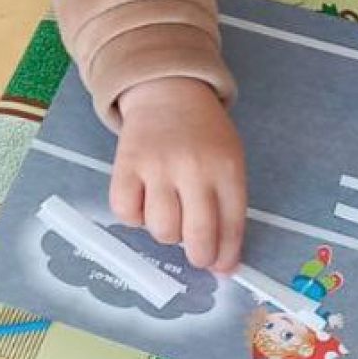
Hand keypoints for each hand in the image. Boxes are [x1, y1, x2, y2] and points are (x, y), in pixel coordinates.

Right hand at [112, 78, 247, 272]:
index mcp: (227, 167)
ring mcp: (157, 166)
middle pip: (198, 236)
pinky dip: (135, 217)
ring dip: (167, 232)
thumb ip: (228, 205)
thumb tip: (221, 261)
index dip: (226, 255)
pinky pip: (127, 213)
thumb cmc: (203, 133)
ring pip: (161, 230)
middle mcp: (193, 168)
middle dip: (200, 256)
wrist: (168, 91)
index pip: (231, 225)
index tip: (222, 268)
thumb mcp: (228, 159)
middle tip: (197, 255)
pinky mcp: (126, 165)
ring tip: (170, 214)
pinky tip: (144, 203)